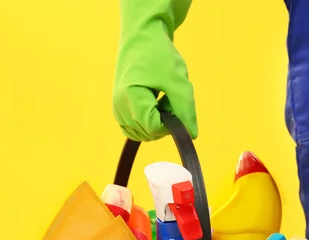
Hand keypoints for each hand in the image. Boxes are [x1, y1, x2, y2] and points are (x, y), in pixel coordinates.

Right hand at [112, 0, 197, 141]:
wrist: (141, 37)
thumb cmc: (159, 55)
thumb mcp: (177, 80)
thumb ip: (185, 109)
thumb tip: (191, 135)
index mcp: (131, 97)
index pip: (153, 127)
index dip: (170, 123)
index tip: (176, 104)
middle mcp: (119, 106)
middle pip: (147, 133)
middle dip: (164, 123)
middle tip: (170, 99)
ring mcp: (117, 109)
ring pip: (141, 134)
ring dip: (156, 123)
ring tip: (162, 100)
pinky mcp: (119, 109)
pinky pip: (135, 129)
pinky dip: (148, 123)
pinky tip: (154, 105)